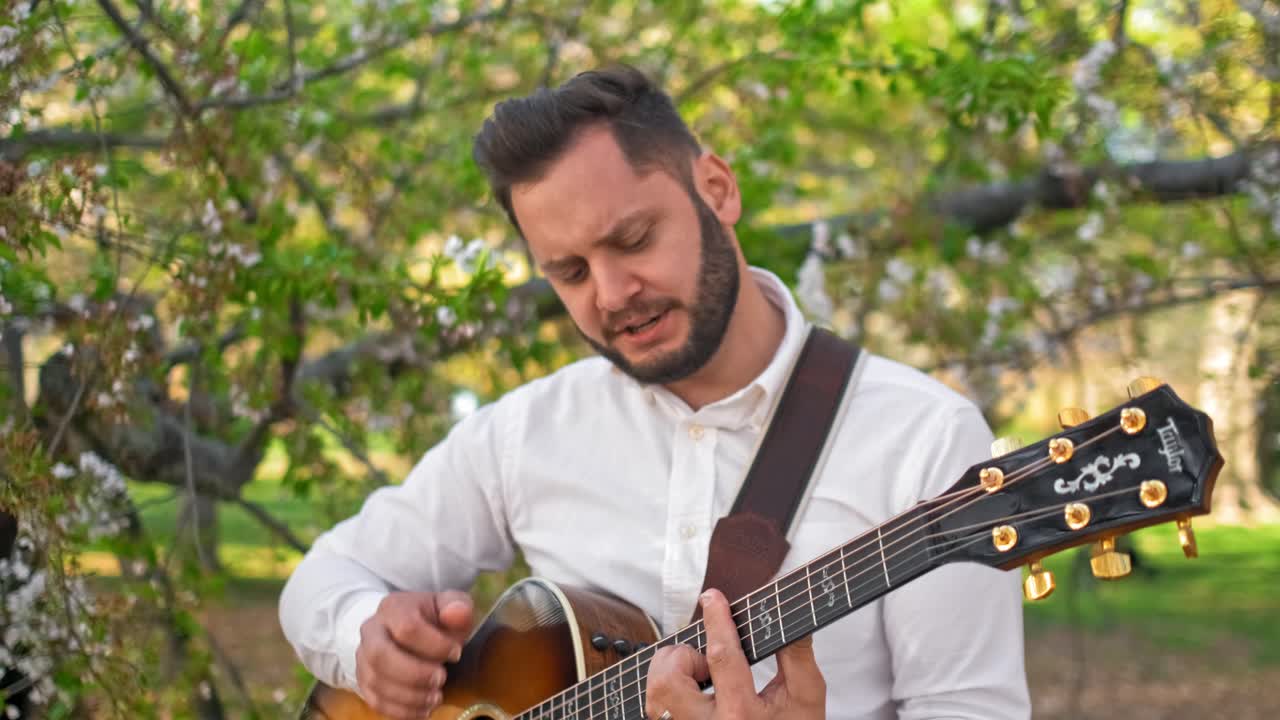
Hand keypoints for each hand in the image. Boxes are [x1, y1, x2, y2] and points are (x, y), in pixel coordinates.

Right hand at [355, 590, 473, 718]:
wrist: (405, 628)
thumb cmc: (432, 619)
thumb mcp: (450, 606)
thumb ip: (457, 606)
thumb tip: (457, 613)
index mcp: (393, 607)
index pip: (407, 628)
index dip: (434, 645)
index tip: (456, 653)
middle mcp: (371, 631)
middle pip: (381, 655)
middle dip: (415, 673)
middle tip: (441, 679)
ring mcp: (363, 657)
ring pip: (376, 681)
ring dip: (409, 696)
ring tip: (436, 697)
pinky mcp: (364, 681)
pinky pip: (375, 700)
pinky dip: (400, 711)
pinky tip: (423, 710)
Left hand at [645, 589, 825, 719]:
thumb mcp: (806, 699)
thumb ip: (797, 656)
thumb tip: (787, 616)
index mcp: (742, 717)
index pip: (723, 657)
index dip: (717, 621)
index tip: (713, 598)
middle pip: (668, 681)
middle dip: (682, 657)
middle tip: (705, 663)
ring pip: (655, 696)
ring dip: (673, 674)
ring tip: (702, 680)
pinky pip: (657, 711)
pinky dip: (670, 693)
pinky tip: (695, 695)